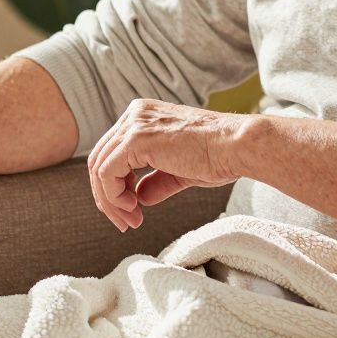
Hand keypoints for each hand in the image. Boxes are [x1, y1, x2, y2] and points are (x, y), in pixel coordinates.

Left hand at [87, 99, 249, 231]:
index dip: (115, 186)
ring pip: (99, 168)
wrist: (237, 147)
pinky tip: (133, 209)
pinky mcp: (135, 138)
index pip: (112, 153)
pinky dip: (113, 196)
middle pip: (100, 160)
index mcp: (143, 116)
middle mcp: (134, 114)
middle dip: (108, 197)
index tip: (133, 212)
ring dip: (110, 201)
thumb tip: (139, 197)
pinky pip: (106, 173)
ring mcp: (133, 124)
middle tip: (126, 223)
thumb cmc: (217, 156)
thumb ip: (156, 180)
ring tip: (131, 221)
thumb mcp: (179, 170)